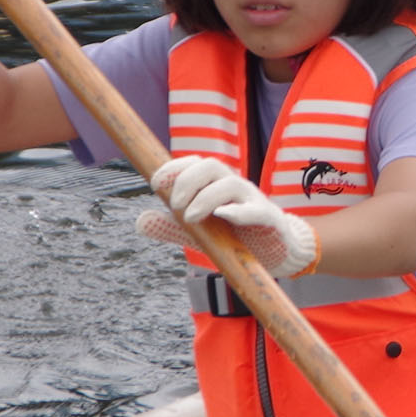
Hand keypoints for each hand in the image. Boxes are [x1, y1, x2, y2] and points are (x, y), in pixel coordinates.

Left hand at [134, 155, 318, 276]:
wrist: (276, 253)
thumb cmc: (235, 237)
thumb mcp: (199, 233)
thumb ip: (172, 226)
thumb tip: (139, 221)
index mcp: (216, 185)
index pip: (195, 163)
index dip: (174, 167)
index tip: (155, 183)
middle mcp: (234, 186)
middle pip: (211, 166)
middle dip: (187, 181)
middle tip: (174, 205)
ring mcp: (252, 200)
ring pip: (230, 184)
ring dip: (206, 198)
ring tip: (190, 218)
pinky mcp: (268, 219)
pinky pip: (255, 209)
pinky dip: (239, 210)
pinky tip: (224, 216)